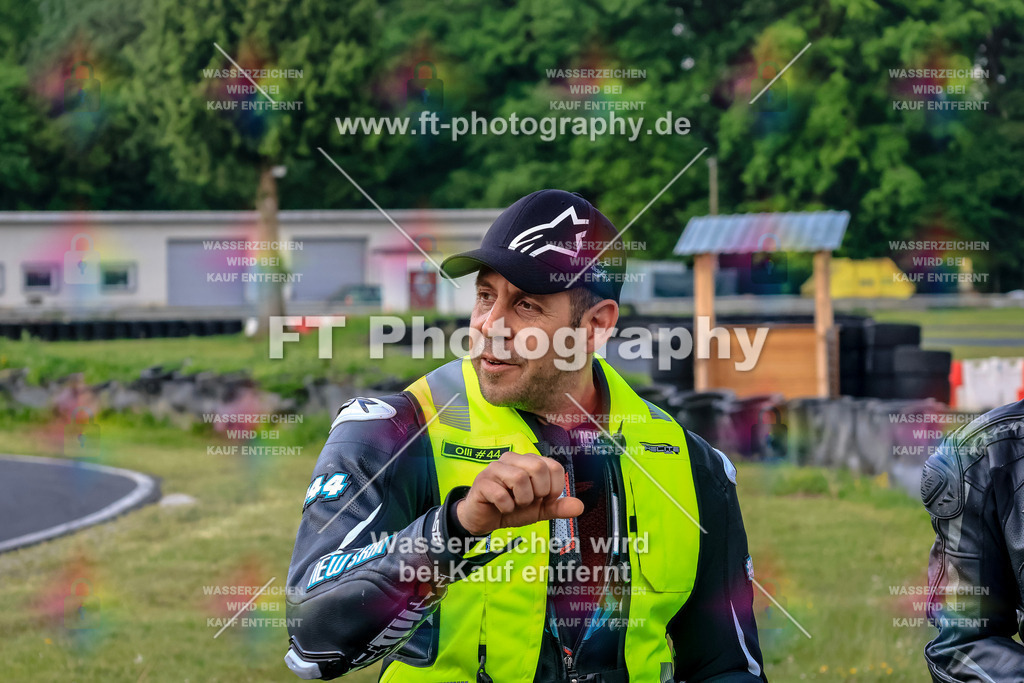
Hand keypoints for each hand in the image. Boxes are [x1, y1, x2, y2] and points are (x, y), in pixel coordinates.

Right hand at [455, 452, 583, 535]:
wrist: (484, 519)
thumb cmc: (512, 508)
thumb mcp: (539, 510)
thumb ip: (558, 507)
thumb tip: (579, 507)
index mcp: (529, 461)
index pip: (554, 466)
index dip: (554, 488)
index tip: (543, 499)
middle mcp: (512, 459)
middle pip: (538, 467)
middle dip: (538, 492)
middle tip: (528, 501)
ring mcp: (495, 468)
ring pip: (519, 478)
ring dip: (521, 500)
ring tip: (514, 504)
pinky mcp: (482, 481)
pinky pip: (501, 494)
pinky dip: (506, 507)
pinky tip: (501, 507)